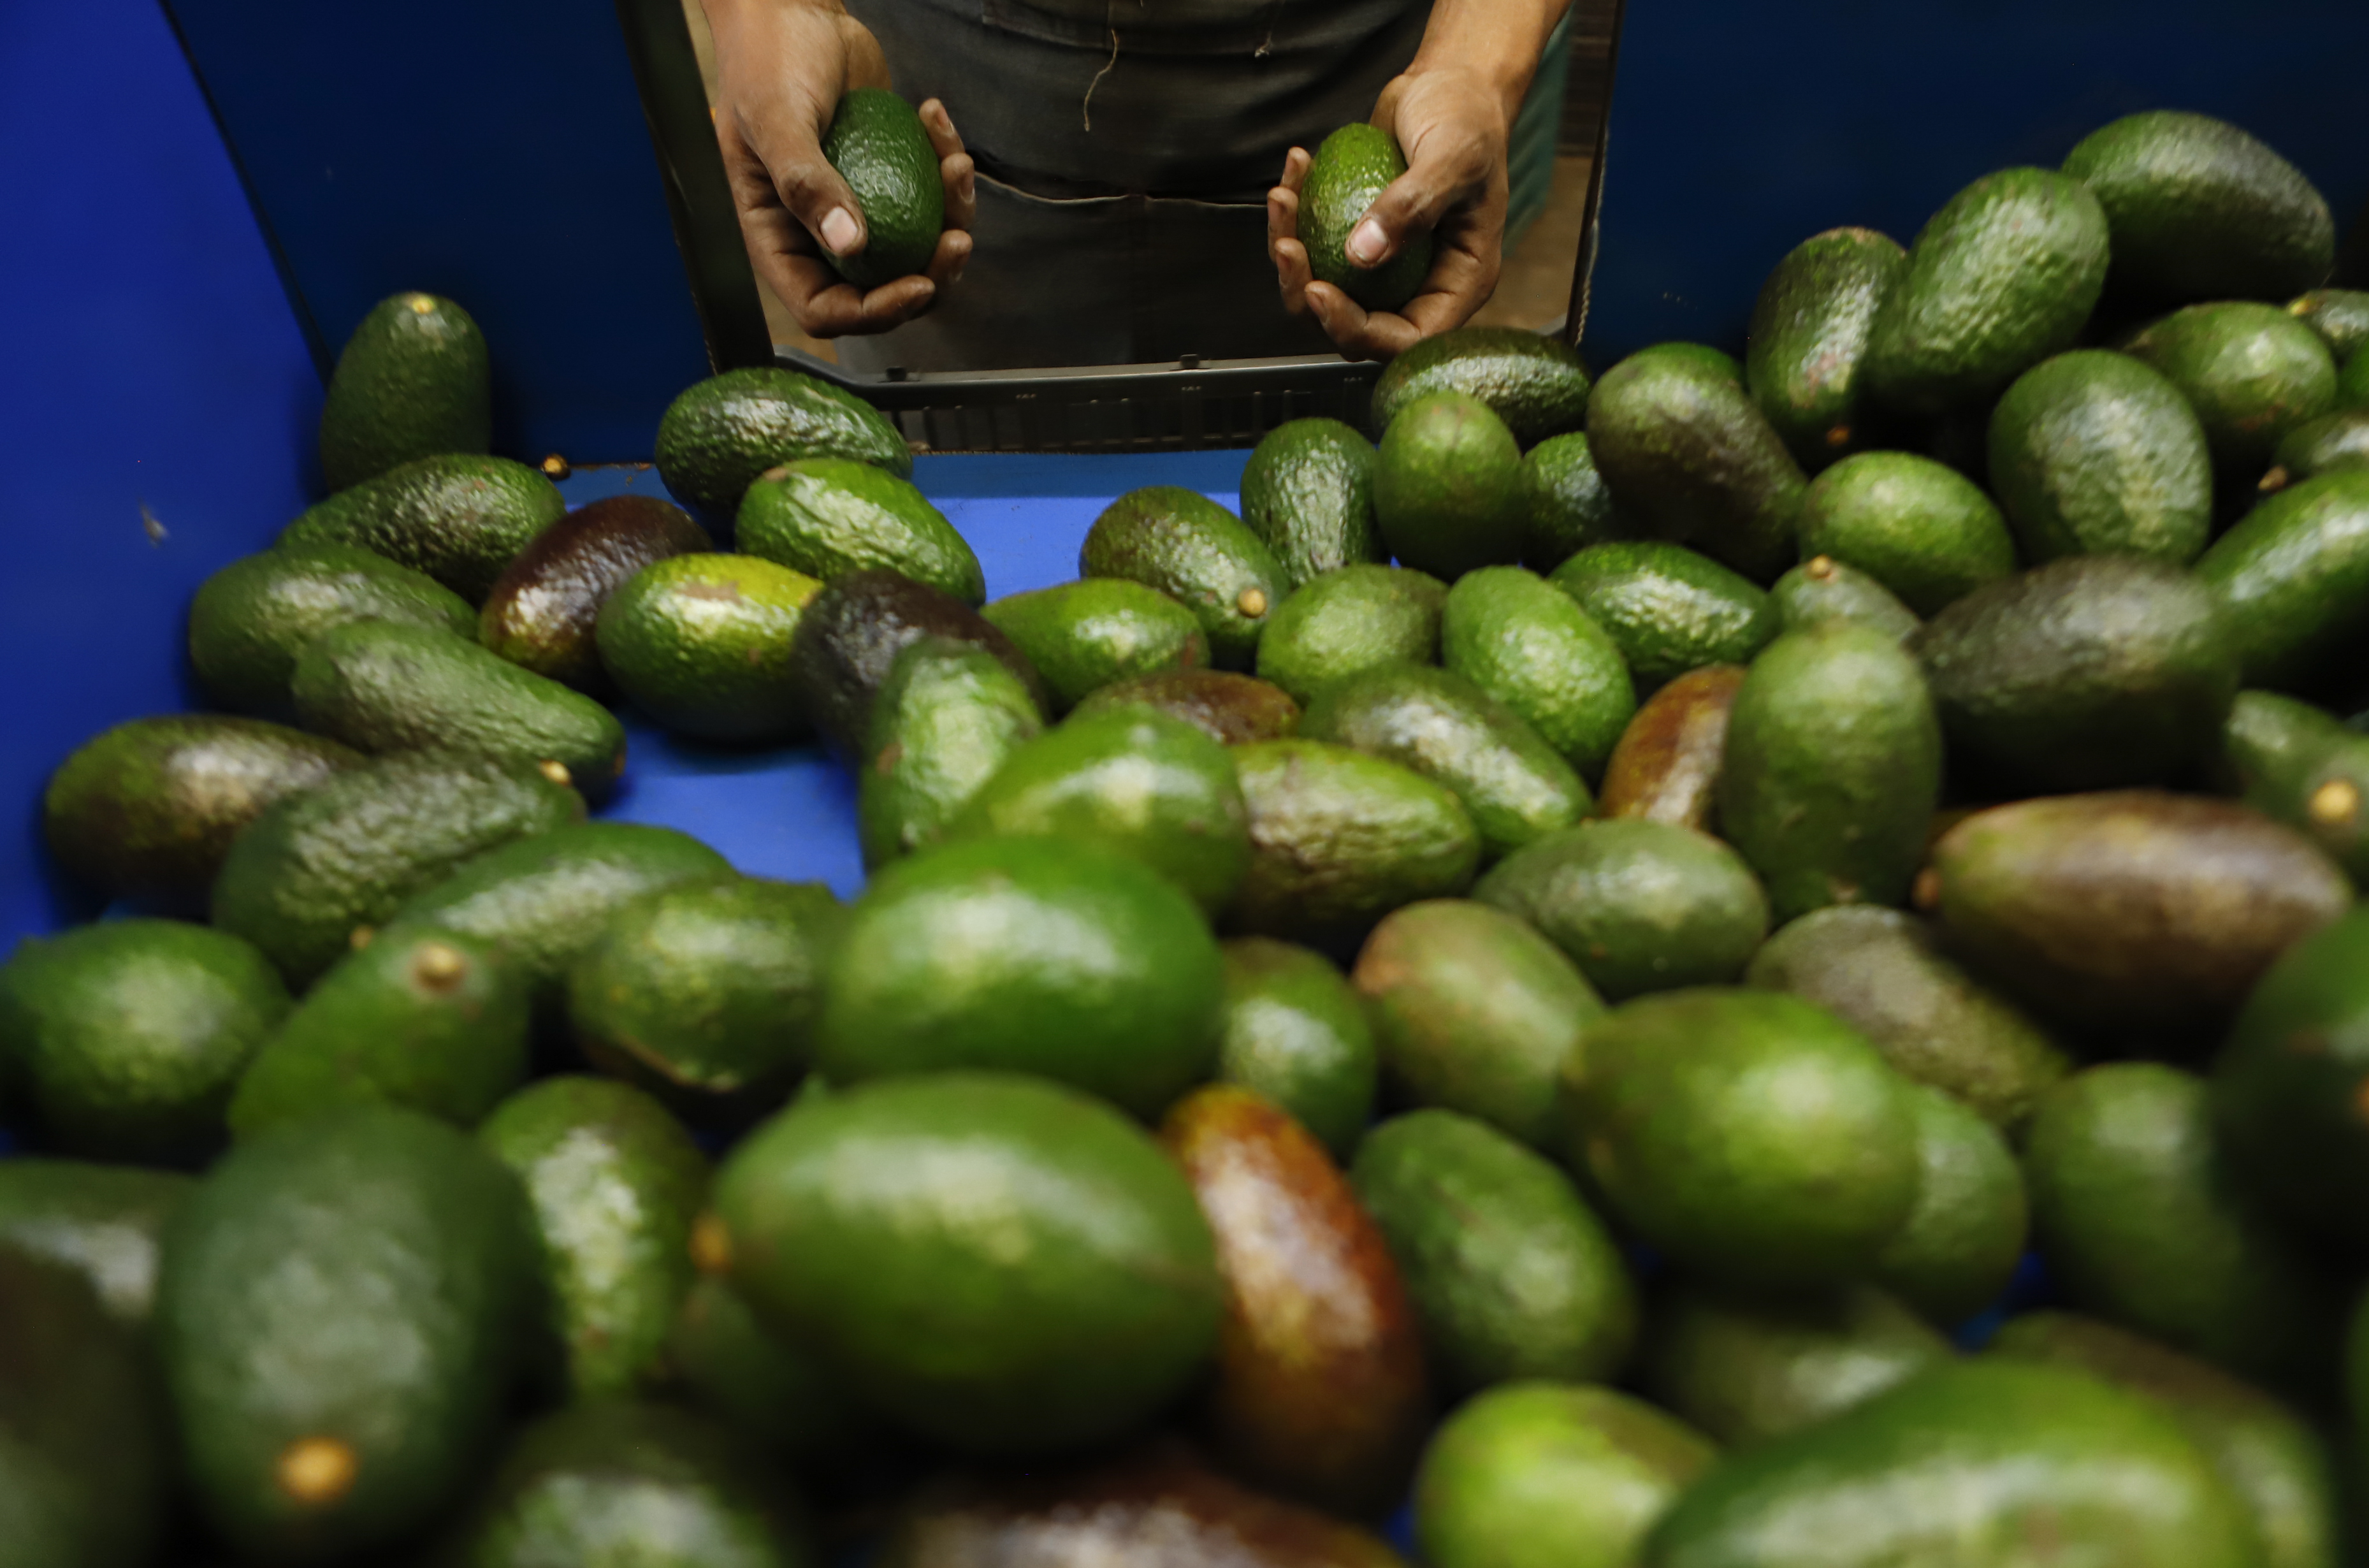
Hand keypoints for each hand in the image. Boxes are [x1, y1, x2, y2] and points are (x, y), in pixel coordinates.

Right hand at [702, 0, 975, 336]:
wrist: (790, 10)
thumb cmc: (766, 59)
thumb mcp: (775, 119)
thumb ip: (806, 183)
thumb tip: (852, 245)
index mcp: (778, 239)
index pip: (825, 308)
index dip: (874, 311)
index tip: (919, 283)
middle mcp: (819, 234)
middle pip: (882, 289)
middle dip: (931, 274)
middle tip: (959, 238)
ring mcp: (858, 206)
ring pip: (917, 246)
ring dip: (952, 216)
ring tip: (957, 164)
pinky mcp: (890, 175)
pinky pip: (930, 195)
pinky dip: (944, 164)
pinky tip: (937, 118)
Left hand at [1267, 65, 1509, 360]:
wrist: (1451, 85)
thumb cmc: (1467, 119)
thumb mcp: (1453, 157)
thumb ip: (1412, 206)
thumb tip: (1360, 257)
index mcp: (1456, 285)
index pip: (1403, 338)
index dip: (1355, 330)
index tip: (1319, 290)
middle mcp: (1419, 284)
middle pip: (1352, 324)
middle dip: (1308, 293)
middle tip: (1286, 246)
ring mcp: (1386, 265)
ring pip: (1324, 289)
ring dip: (1290, 252)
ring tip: (1281, 198)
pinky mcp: (1355, 237)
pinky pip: (1314, 246)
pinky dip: (1295, 215)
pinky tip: (1294, 171)